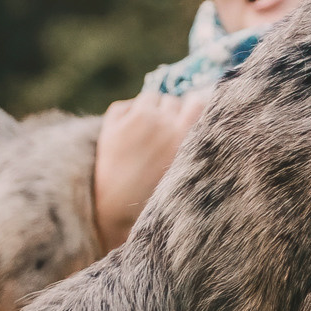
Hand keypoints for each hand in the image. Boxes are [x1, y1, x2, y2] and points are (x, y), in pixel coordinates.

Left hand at [93, 85, 208, 248]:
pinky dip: (124, 116)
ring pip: (150, 98)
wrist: (116, 211)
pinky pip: (124, 106)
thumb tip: (198, 106)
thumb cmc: (156, 197)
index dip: (192, 108)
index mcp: (187, 135)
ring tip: (142, 137)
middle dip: (168, 113)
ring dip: (148, 110)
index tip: (186, 119)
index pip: (198, 102)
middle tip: (160, 138)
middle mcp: (164, 122)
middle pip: (172, 100)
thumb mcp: (186, 169)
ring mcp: (137, 120)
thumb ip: (194, 141)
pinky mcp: (113, 122)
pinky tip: (124, 139)